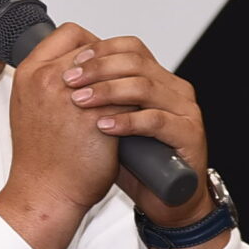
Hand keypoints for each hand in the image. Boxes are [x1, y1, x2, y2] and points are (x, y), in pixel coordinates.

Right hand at [0, 21, 123, 248]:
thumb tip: (76, 67)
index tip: (102, 59)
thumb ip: (47, 83)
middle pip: (96, 47)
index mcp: (30, 73)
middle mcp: (48, 79)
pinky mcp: (99, 119)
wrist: (45, 192)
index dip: (91, 43)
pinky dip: (138, 103)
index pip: (69, 33)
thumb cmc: (39, 159)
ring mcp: (73, 97)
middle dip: (115, 60)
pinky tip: (142, 113)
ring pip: (117, 69)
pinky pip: (130, 98)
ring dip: (130, 78)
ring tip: (136, 94)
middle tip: (126, 75)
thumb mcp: (29, 108)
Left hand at [61, 35, 211, 227]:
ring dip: (108, 91)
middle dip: (97, 68)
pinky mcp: (189, 136)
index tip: (72, 63)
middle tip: (69, 80)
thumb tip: (59, 76)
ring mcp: (185, 111)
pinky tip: (103, 126)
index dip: (100, 50)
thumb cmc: (136, 163)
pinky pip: (156, 120)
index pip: (131, 48)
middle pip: (136, 61)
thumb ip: (96, 97)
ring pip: (145, 86)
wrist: (166, 201)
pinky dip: (126, 121)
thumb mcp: (109, 122)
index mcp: (158, 80)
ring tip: (79, 101)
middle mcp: (174, 90)